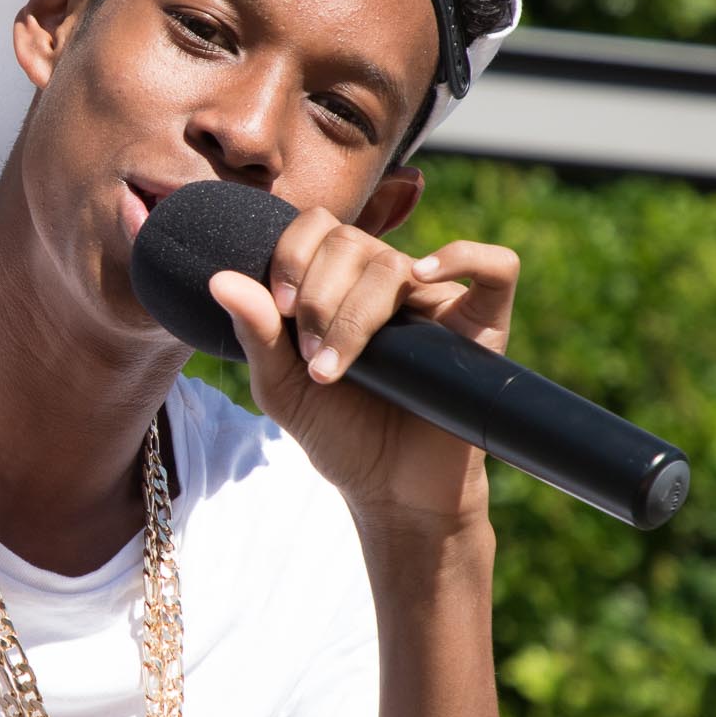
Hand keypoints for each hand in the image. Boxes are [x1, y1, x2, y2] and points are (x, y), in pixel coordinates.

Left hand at [207, 209, 521, 529]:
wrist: (387, 488)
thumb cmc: (336, 432)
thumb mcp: (282, 386)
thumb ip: (256, 332)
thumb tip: (220, 277)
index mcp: (338, 283)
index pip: (316, 227)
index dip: (293, 256)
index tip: (281, 310)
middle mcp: (387, 282)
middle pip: (352, 244)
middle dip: (318, 297)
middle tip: (312, 355)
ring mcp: (436, 300)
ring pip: (397, 264)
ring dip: (355, 314)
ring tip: (336, 367)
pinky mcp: (484, 325)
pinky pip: (495, 268)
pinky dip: (464, 258)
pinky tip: (424, 276)